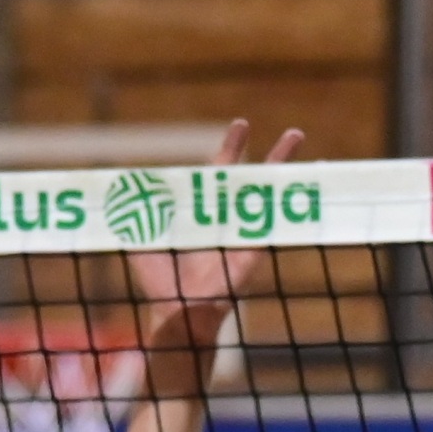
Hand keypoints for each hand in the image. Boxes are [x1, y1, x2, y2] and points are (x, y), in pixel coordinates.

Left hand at [128, 118, 304, 313]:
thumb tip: (120, 184)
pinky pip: (277, 219)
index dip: (230, 149)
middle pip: (246, 173)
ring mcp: (243, 227)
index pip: (218, 172)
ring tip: (297, 135)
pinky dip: (296, 201)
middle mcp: (224, 214)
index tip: (241, 125)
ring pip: (267, 188)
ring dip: (283, 163)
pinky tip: (313, 182)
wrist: (178, 306)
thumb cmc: (159, 280)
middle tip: (273, 127)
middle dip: (258, 150)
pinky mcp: (255, 244)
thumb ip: (135, 212)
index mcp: (201, 210)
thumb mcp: (142, 238)